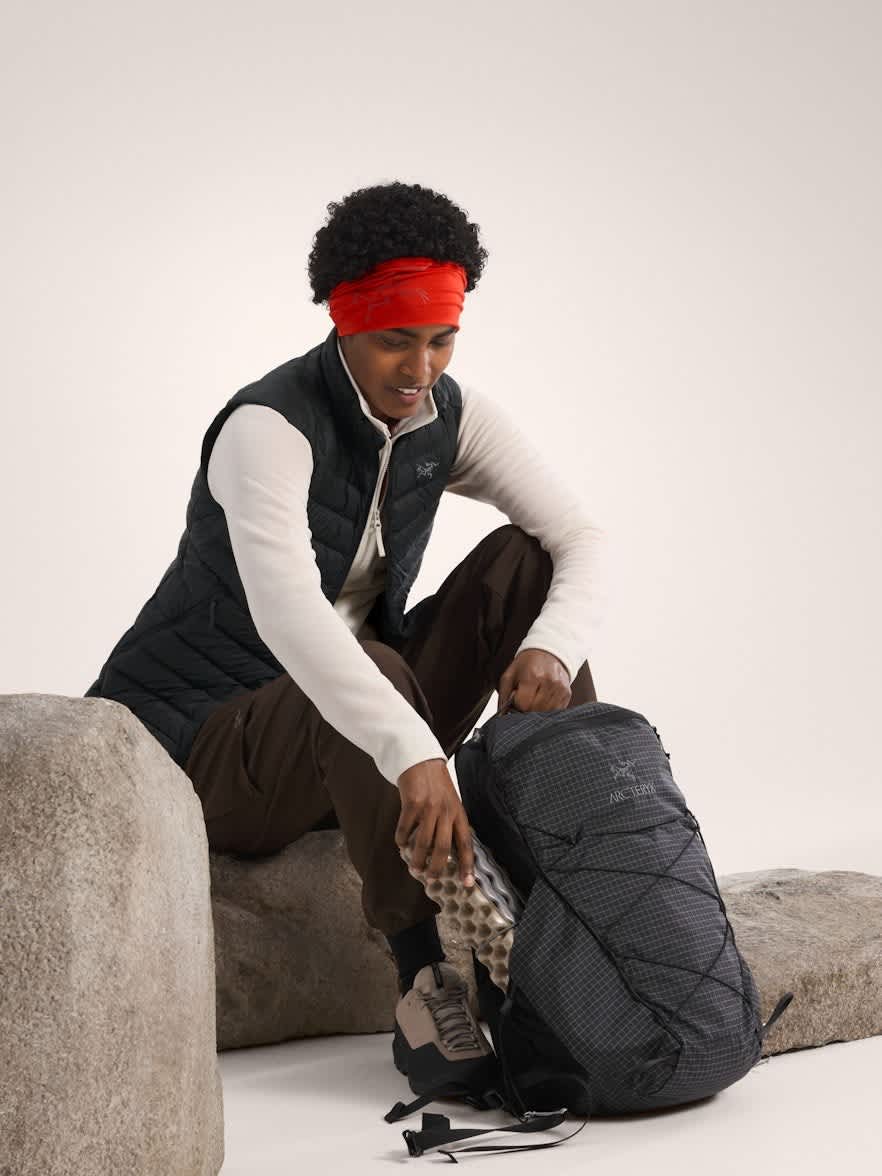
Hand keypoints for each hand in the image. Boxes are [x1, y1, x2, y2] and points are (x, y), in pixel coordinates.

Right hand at [395, 758, 475, 887]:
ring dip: (417, 859)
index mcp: (459, 813)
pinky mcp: (412, 803)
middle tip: (431, 878)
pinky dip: (402, 840)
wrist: (420, 760)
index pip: (465, 843)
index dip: (467, 865)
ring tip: (414, 868)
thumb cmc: (436, 784)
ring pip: (423, 843)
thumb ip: (450, 824)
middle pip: (443, 848)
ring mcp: (429, 808)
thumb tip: (444, 853)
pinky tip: (401, 844)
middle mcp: (446, 811)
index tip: (467, 883)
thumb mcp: (451, 802)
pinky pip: (405, 830)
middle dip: (437, 868)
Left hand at [497, 648, 571, 713]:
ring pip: (546, 713)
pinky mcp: (567, 694)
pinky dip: (547, 709)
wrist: (548, 653)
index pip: (523, 704)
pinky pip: (555, 711)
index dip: (517, 704)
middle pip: (535, 710)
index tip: (517, 697)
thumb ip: (504, 696)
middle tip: (525, 699)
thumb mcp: (509, 675)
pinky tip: (543, 699)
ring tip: (534, 698)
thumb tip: (502, 716)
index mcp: (533, 676)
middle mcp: (549, 682)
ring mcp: (560, 689)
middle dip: (527, 709)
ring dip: (537, 710)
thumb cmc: (527, 664)